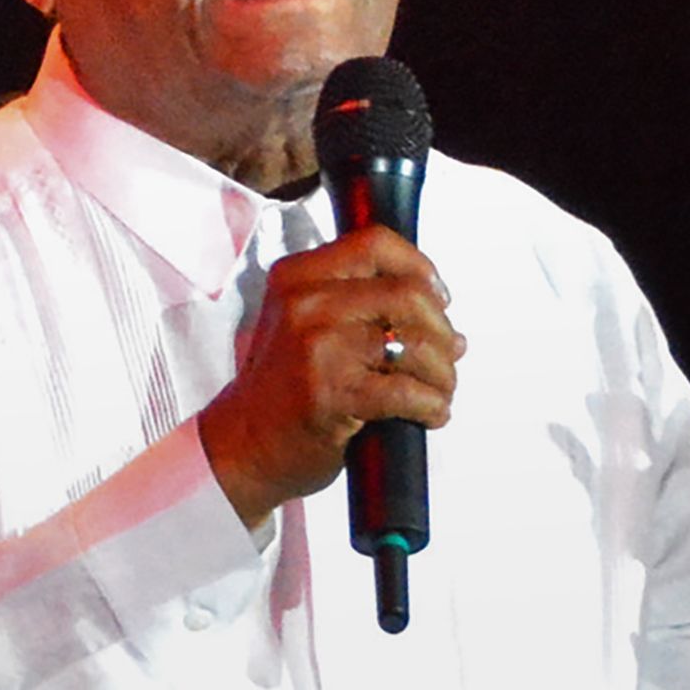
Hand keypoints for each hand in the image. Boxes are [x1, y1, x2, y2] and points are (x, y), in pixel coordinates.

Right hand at [197, 226, 464, 529]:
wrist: (242, 446)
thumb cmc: (283, 388)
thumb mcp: (305, 323)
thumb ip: (360, 303)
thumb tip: (445, 315)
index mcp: (298, 275)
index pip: (376, 243)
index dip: (421, 268)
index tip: (439, 299)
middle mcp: (306, 302)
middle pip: (408, 295)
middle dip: (441, 330)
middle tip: (448, 357)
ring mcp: (317, 347)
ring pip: (414, 344)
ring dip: (443, 373)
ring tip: (441, 390)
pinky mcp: (331, 393)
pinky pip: (405, 391)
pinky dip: (431, 404)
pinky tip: (431, 414)